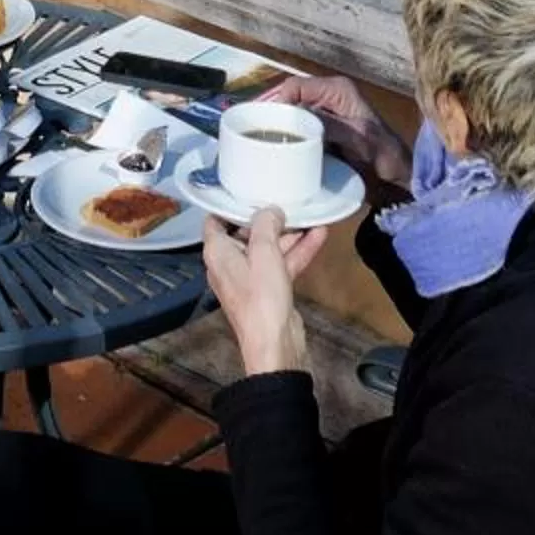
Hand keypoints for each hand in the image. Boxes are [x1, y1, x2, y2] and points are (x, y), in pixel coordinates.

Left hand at [204, 208, 327, 377]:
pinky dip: (297, 251)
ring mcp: (251, 279)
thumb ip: (266, 224)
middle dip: (267, 218)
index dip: (230, 205)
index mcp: (217, 253)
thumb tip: (271, 211)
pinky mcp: (270, 291)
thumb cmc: (261, 295)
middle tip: (286, 198)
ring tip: (309, 213)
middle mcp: (230, 264)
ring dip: (289, 234)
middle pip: (246, 233)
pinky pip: (281, 264)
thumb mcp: (264, 252)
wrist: (276, 345)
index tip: (248, 189)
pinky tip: (319, 235)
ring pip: (268, 249)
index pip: (215, 221)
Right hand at [263, 70, 412, 191]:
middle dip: (273, 110)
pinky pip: (300, 125)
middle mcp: (329, 95)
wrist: (398, 174)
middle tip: (253, 128)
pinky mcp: (324, 129)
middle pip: (291, 96)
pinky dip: (287, 133)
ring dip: (278, 122)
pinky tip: (276, 145)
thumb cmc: (383, 153)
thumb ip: (329, 125)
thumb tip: (296, 119)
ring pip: (293, 111)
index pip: (297, 86)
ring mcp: (327, 112)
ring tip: (259, 137)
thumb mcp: (357, 137)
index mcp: (337, 89)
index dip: (276, 99)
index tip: (261, 118)